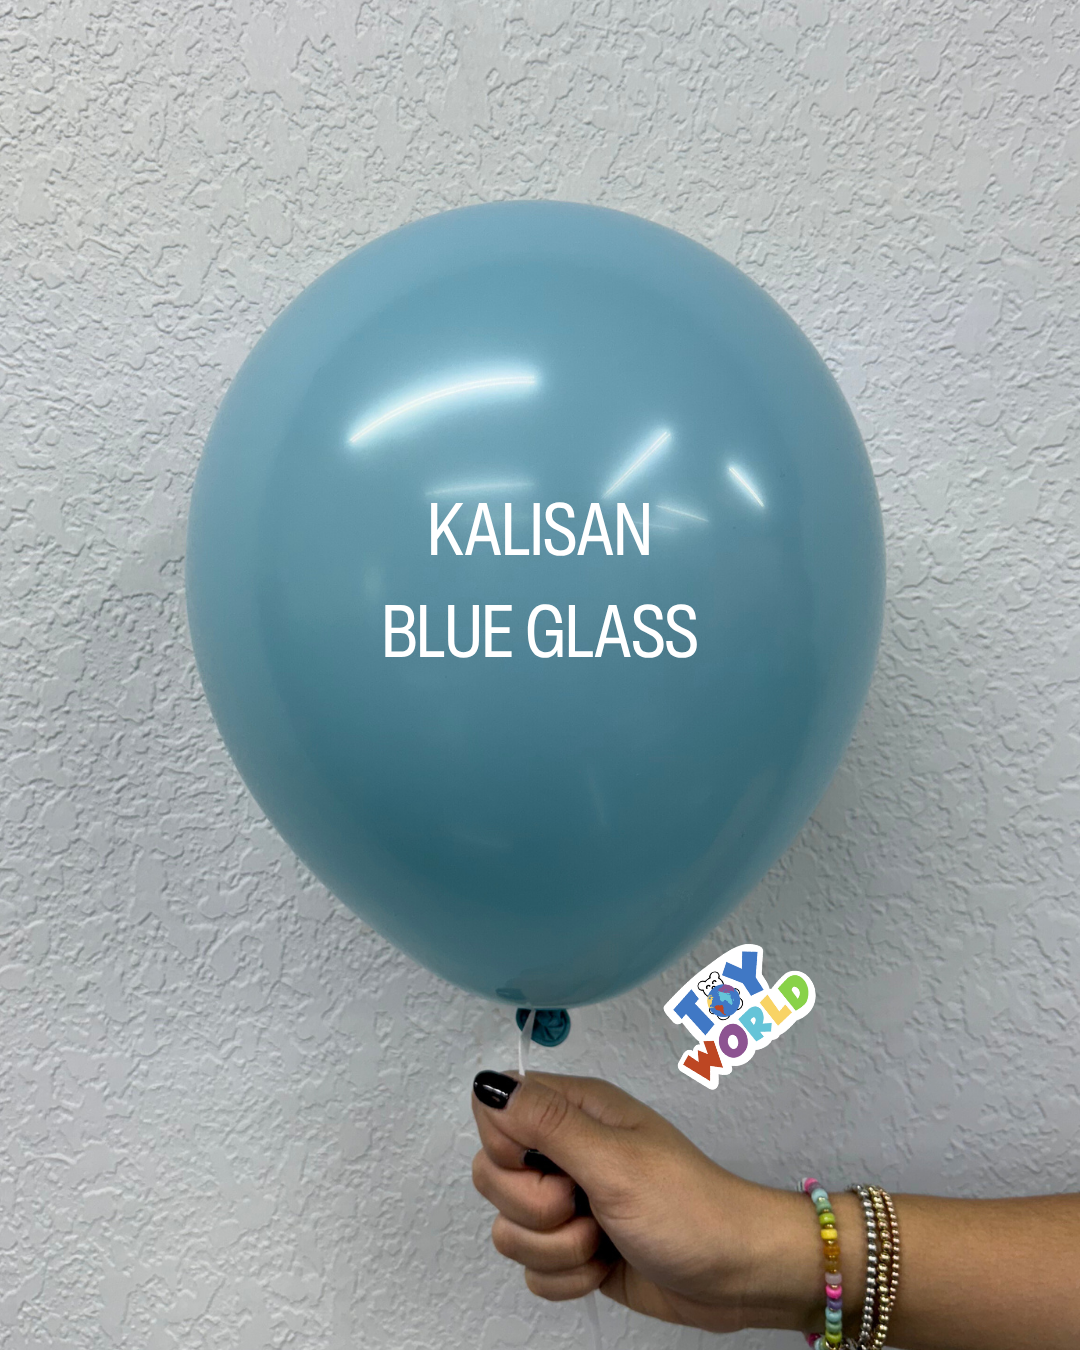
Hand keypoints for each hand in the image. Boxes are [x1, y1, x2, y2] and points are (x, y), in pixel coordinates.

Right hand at [470, 1069, 834, 1333]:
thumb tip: (489, 1082)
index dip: (506, 1144)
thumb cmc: (691, 1208)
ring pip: (509, 1229)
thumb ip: (547, 1122)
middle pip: (493, 1174)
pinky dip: (567, 1278)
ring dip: (556, 1248)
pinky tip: (605, 1265)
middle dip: (532, 1207)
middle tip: (582, 1203)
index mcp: (577, 1111)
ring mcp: (568, 1202)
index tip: (548, 1164)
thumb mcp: (615, 1160)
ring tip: (603, 1238)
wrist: (735, 1276)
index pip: (496, 1110)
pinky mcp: (573, 1249)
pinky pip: (531, 1270)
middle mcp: (567, 1150)